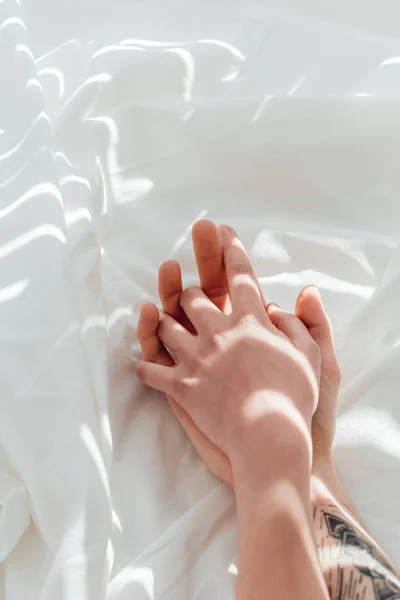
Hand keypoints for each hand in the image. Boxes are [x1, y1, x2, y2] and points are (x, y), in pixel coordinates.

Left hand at [136, 224, 319, 469]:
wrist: (269, 435)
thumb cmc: (295, 396)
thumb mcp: (311, 355)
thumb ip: (298, 323)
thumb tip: (280, 305)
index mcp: (251, 321)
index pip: (239, 276)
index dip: (231, 250)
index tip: (221, 229)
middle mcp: (219, 331)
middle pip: (193, 297)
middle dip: (188, 291)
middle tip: (189, 294)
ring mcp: (196, 357)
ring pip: (166, 326)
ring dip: (162, 321)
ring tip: (159, 318)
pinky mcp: (181, 386)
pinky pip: (152, 371)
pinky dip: (146, 368)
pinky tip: (143, 366)